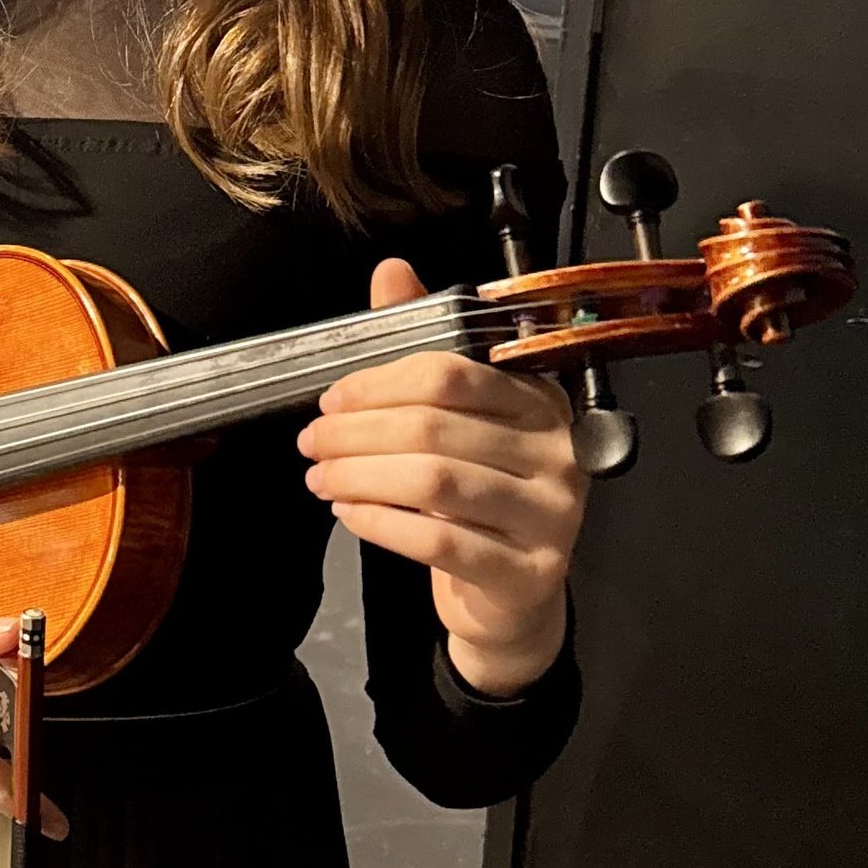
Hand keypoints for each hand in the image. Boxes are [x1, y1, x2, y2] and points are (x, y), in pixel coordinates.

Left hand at [297, 257, 587, 695]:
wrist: (510, 597)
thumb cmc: (477, 497)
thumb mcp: (454, 419)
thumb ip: (424, 348)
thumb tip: (392, 270)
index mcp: (539, 398)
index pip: (450, 373)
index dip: (378, 381)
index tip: (329, 399)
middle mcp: (557, 450)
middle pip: (436, 426)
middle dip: (356, 432)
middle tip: (309, 443)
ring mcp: (551, 514)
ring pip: (436, 481)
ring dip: (360, 476)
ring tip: (319, 478)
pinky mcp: (529, 571)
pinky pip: (440, 539)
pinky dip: (382, 523)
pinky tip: (348, 513)